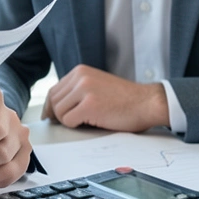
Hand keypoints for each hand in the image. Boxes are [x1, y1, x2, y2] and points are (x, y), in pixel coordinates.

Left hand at [42, 65, 167, 131]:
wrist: (147, 102)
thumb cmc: (125, 99)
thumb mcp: (97, 85)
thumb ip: (78, 90)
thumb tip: (54, 108)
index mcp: (80, 71)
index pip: (54, 90)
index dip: (51, 107)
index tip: (51, 117)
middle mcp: (80, 77)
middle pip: (53, 101)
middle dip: (58, 115)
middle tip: (71, 123)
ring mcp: (84, 90)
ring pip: (59, 112)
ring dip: (69, 121)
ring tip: (86, 121)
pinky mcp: (89, 105)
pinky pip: (69, 121)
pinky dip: (76, 126)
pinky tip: (91, 123)